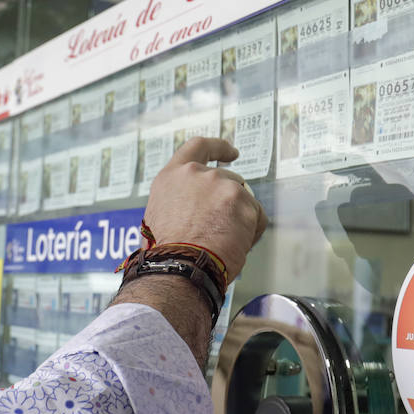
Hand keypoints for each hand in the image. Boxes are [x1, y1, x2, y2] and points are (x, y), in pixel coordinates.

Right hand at [141, 137, 266, 280]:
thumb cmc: (166, 251)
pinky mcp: (242, 201)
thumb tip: (189, 211)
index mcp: (172, 177)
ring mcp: (221, 185)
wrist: (180, 266)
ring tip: (225, 242)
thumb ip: (178, 202)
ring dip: (239, 218)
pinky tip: (237, 245)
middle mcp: (196, 174)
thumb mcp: (157, 216)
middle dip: (229, 201)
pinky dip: (252, 231)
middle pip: (226, 179)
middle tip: (223, 227)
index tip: (231, 152)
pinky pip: (257, 216)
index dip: (218, 148)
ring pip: (243, 199)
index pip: (198, 148)